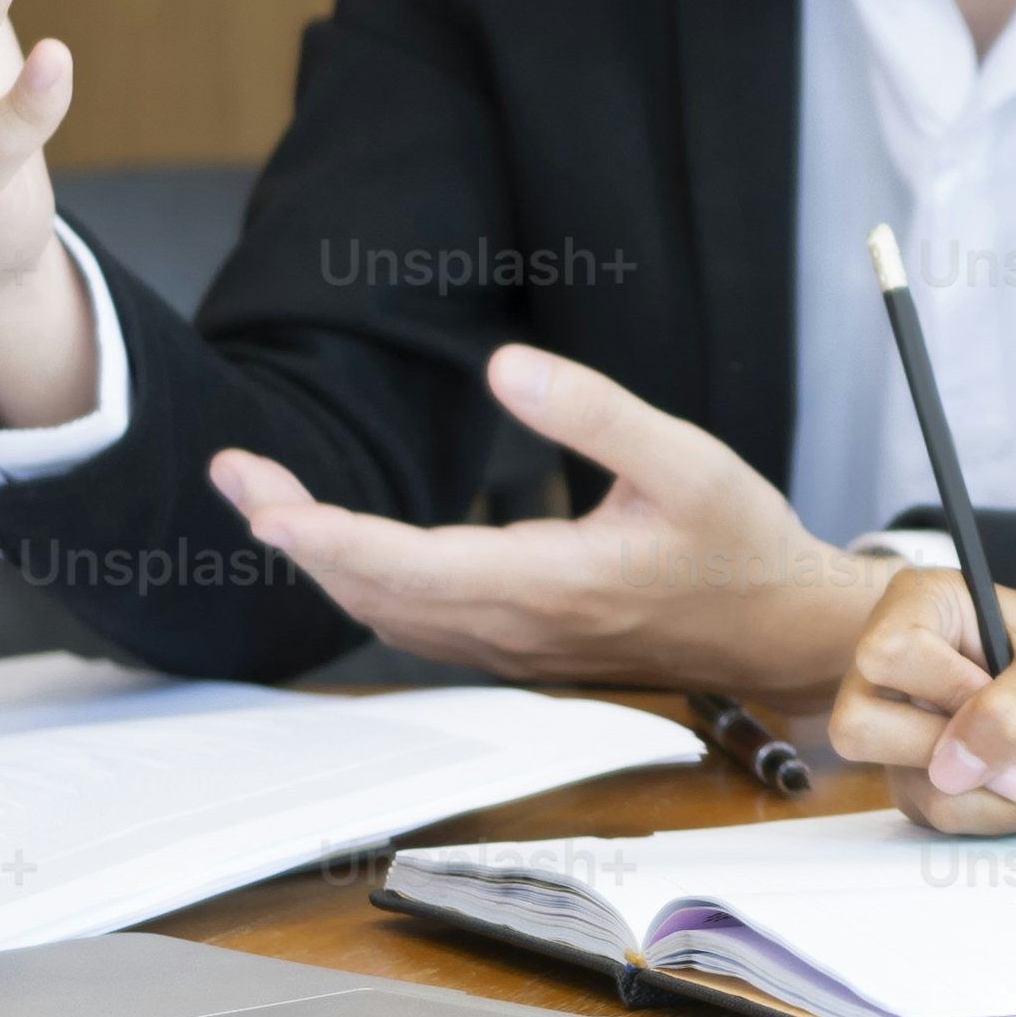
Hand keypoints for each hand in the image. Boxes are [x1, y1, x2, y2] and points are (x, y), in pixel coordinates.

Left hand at [205, 345, 883, 697]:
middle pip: (376, 592)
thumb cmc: (739, 542)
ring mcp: (515, 647)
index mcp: (555, 585)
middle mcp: (520, 628)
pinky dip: (365, 586)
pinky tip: (342, 551)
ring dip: (322, 562)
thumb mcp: (686, 458)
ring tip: (268, 501)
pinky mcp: (519, 646)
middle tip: (237, 472)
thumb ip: (593, 412)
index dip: (330, 536)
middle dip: (296, 534)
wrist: (778, 631)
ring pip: (389, 614)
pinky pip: (417, 625)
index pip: (412, 565)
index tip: (264, 503)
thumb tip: (504, 369)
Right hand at [826, 579, 1015, 833]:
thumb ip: (1006, 714)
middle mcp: (906, 668)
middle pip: (864, 729)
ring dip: (1012, 794)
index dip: (943, 691)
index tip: (1008, 696)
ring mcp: (917, 729)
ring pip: (918, 789)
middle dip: (964, 757)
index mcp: (927, 606)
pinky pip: (949, 820)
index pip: (884, 656)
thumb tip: (947, 769)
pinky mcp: (940, 781)